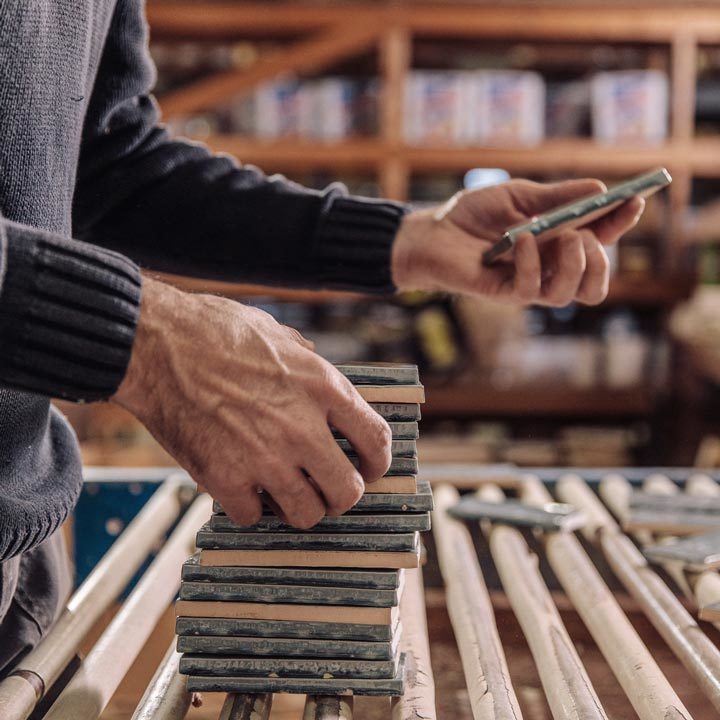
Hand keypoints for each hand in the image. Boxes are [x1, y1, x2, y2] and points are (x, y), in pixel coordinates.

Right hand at [112, 278, 391, 527]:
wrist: (154, 343)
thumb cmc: (212, 329)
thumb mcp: (276, 332)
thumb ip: (306, 359)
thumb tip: (318, 370)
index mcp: (321, 386)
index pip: (376, 439)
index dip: (379, 462)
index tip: (370, 469)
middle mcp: (302, 427)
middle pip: (348, 490)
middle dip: (342, 494)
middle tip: (327, 488)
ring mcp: (264, 457)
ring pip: (306, 514)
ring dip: (300, 508)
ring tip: (286, 495)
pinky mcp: (224, 478)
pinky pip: (253, 517)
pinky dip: (250, 508)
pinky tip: (243, 489)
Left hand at [392, 179, 644, 306]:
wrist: (430, 232)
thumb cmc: (471, 215)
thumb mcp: (517, 196)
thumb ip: (556, 196)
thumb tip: (600, 189)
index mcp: (557, 242)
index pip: (600, 239)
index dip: (621, 222)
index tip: (635, 199)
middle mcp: (548, 268)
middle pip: (594, 282)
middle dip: (602, 259)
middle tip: (587, 234)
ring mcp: (527, 283)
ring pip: (570, 294)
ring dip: (576, 266)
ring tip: (566, 237)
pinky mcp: (503, 293)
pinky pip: (530, 290)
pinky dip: (532, 263)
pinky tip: (522, 239)